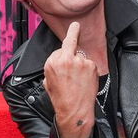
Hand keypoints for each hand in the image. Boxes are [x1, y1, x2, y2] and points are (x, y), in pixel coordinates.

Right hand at [43, 21, 99, 137]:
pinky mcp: (90, 65)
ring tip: (78, 81)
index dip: (64, 52)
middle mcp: (64, 59)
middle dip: (72, 53)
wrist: (74, 111)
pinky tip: (85, 81)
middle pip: (70, 46)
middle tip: (75, 55)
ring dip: (80, 64)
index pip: (60, 48)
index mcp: (51, 62)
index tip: (75, 27)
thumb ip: (54, 67)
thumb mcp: (48, 82)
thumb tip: (60, 59)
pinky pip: (89, 64)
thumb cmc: (61, 99)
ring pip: (81, 56)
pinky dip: (88, 71)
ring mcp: (78, 61)